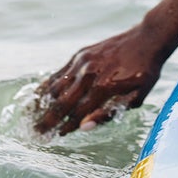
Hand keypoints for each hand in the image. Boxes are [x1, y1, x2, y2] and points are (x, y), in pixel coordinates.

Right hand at [33, 26, 163, 134]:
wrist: (147, 39)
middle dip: (47, 120)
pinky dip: (48, 85)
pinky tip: (39, 95)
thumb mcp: (136, 98)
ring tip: (30, 117)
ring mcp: (83, 63)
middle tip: (36, 133)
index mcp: (104, 88)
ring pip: (56, 86)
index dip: (65, 128)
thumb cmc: (145, 72)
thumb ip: (109, 113)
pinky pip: (60, 72)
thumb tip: (83, 127)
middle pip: (62, 103)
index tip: (54, 138)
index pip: (78, 114)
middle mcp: (89, 75)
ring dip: (42, 104)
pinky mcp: (80, 55)